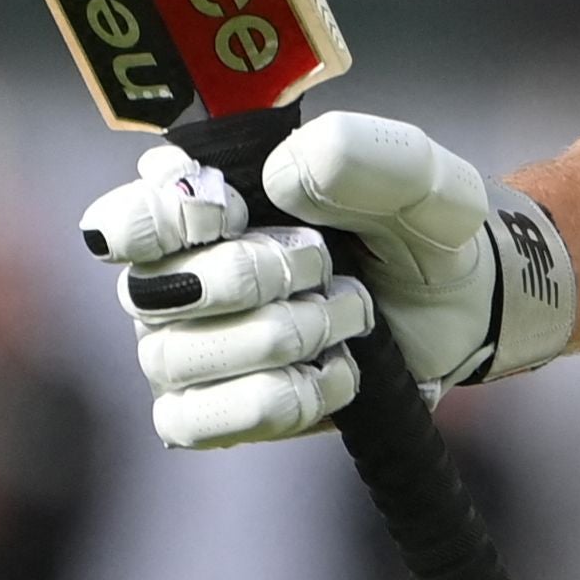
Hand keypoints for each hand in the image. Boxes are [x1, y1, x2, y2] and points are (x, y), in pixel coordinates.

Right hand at [80, 112, 577, 447]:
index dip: (171, 220)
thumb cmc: (417, 229)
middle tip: (327, 264)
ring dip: (285, 336)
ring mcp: (179, 349)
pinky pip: (200, 421)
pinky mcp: (203, 413)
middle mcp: (167, 275)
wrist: (460, 309)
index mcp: (193, 200)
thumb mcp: (422, 181)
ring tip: (350, 314)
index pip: (120, 219)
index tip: (237, 211)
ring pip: (180, 359)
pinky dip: (282, 398)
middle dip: (257, 276)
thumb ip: (368, 157)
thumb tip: (283, 173)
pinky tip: (332, 371)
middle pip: (155, 289)